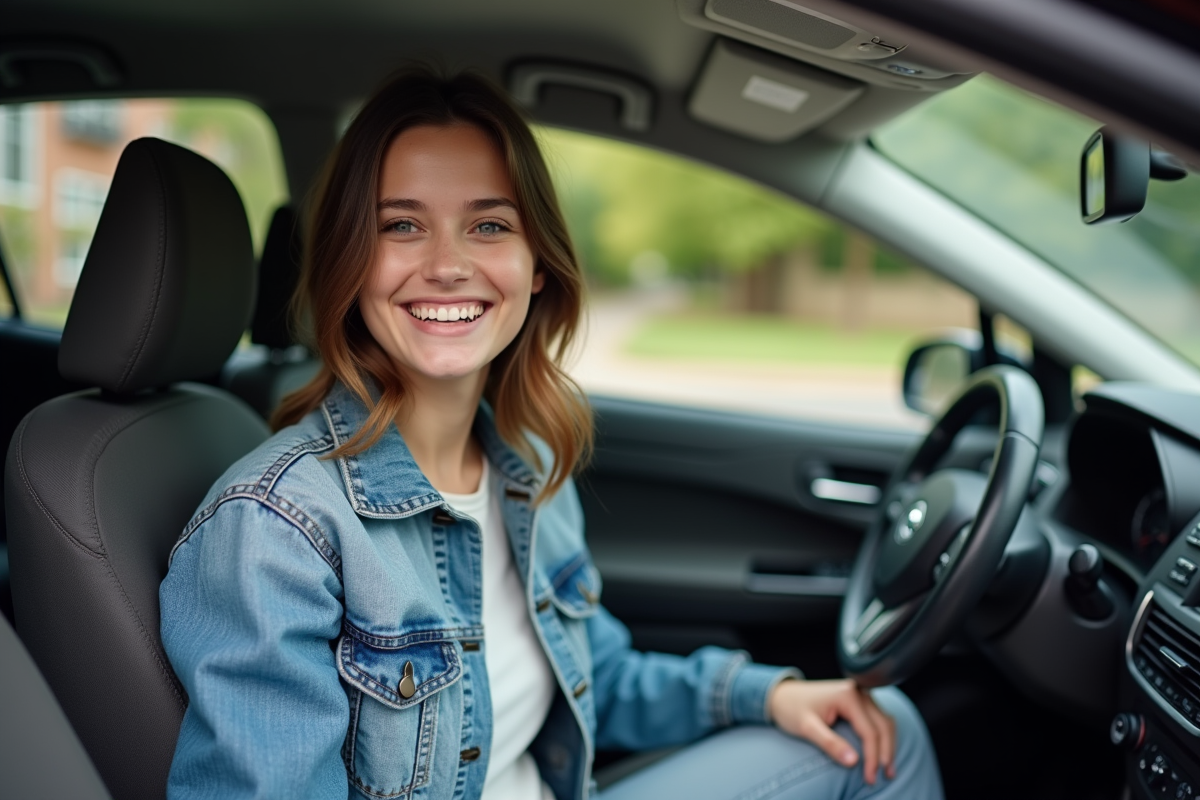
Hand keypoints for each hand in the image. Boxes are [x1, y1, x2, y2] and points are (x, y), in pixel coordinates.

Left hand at [767, 679, 895, 784]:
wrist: (782, 695)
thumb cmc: (791, 708)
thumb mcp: (807, 727)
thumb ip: (830, 743)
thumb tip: (854, 762)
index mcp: (847, 695)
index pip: (869, 731)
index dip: (872, 757)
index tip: (870, 778)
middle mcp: (859, 691)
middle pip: (883, 726)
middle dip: (886, 753)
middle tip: (885, 776)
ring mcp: (861, 694)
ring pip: (885, 722)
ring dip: (889, 745)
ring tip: (888, 769)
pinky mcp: (859, 700)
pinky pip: (878, 719)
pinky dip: (883, 737)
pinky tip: (881, 753)